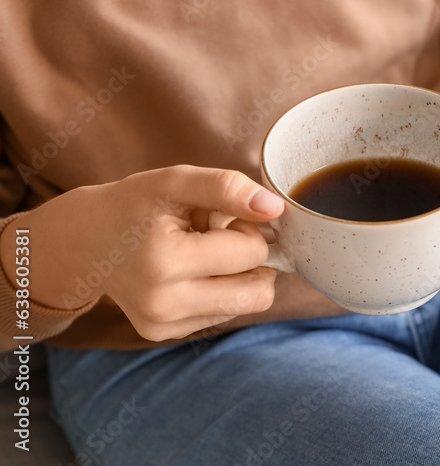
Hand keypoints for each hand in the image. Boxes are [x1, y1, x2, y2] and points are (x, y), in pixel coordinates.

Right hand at [1, 165, 284, 341]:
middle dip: (250, 259)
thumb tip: (275, 208)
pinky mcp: (165, 335)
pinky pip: (225, 314)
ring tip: (200, 254)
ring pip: (247, 305)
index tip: (217, 219)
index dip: (246, 228)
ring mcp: (162, 326)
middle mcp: (163, 304)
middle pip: (258, 291)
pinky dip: (220, 290)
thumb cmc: (136, 205)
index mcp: (165, 262)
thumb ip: (227, 188)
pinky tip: (189, 272)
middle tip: (216, 238)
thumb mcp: (177, 181)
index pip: (252, 253)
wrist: (86, 241)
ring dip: (237, 276)